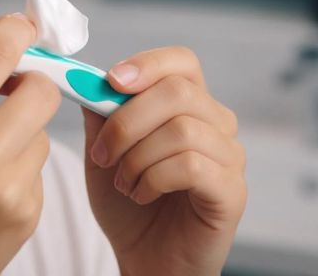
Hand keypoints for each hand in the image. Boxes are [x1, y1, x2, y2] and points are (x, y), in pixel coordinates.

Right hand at [0, 13, 62, 275]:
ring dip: (21, 134)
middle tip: (10, 89)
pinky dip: (18, 172)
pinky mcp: (26, 216)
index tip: (20, 29)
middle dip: (31, 83)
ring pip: (43, 132)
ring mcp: (6, 189)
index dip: (15, 32)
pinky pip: (38, 170)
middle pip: (42, 89)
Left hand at [80, 47, 246, 275]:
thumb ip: (100, 113)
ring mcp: (230, 157)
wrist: (145, 259)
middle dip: (128, 120)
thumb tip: (85, 78)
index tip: (111, 82)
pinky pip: (192, 166)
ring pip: (182, 129)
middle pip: (179, 91)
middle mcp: (218, 124)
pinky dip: (154, 179)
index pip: (182, 62)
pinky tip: (141, 195)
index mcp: (190, 105)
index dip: (148, 64)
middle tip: (102, 153)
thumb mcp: (104, 152)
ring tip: (122, 182)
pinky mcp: (232, 191)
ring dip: (137, 157)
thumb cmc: (129, 204)